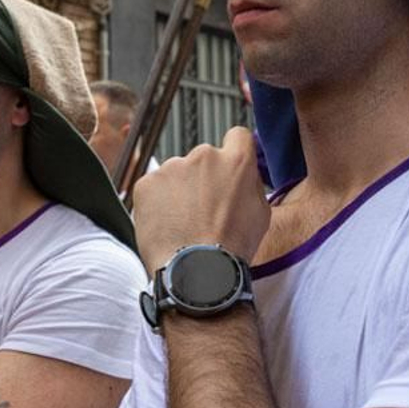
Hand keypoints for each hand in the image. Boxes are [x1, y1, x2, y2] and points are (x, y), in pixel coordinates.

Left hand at [132, 126, 270, 273]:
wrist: (197, 271)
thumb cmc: (231, 248)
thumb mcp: (261, 213)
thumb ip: (251, 184)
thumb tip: (245, 174)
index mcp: (237, 161)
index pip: (238, 136)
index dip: (233, 151)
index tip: (228, 167)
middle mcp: (204, 156)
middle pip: (204, 159)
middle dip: (203, 179)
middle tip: (204, 210)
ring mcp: (173, 167)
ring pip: (177, 174)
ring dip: (179, 192)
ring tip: (184, 224)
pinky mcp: (147, 182)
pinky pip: (154, 188)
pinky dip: (158, 204)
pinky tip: (168, 226)